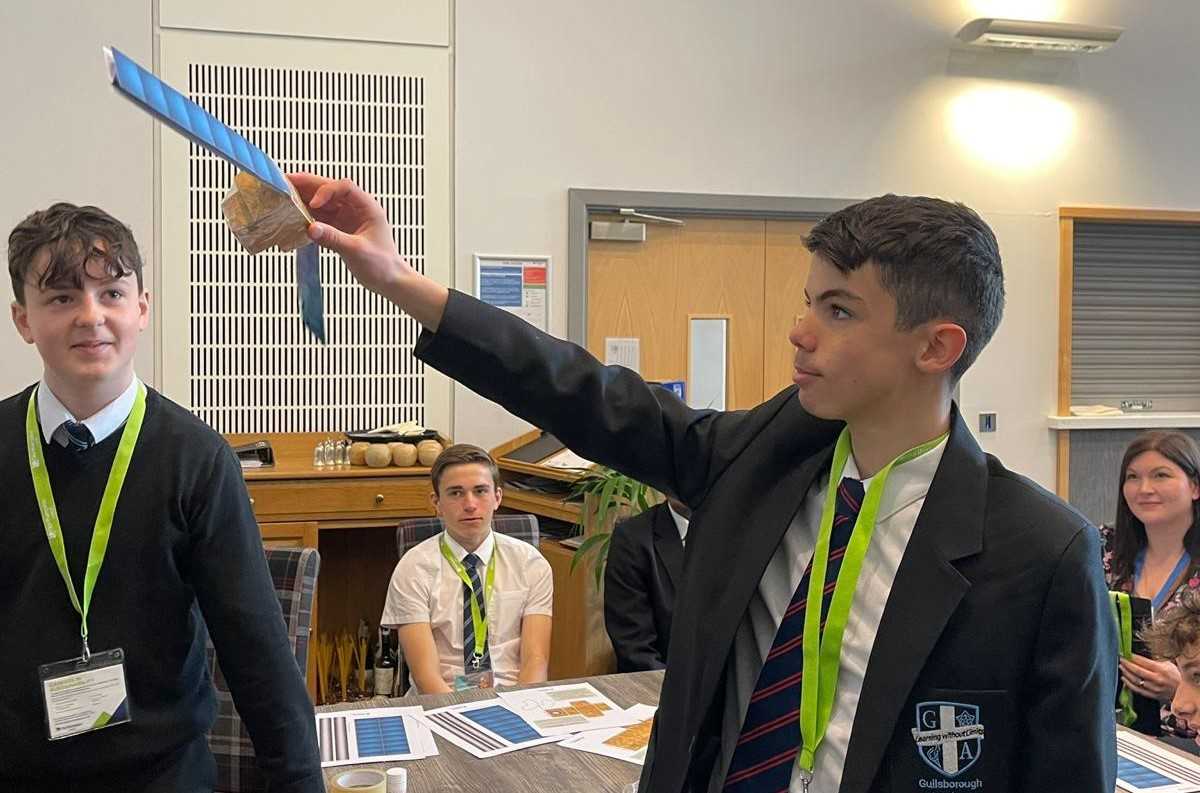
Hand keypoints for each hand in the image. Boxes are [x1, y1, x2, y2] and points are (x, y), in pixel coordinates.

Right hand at [286, 173, 447, 327]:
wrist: (389, 281)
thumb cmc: (383, 265)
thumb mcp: (357, 251)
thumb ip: (334, 239)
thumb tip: (311, 229)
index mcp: (368, 208)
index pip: (345, 188)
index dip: (326, 191)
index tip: (313, 204)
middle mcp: (356, 209)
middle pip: (330, 190)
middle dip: (309, 186)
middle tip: (287, 182)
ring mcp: (347, 219)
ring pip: (323, 203)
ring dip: (304, 200)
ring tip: (285, 196)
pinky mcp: (339, 230)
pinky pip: (320, 218)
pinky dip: (307, 217)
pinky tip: (293, 217)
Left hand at [1121, 654, 1180, 702]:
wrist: (1182, 692)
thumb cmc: (1175, 676)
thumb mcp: (1168, 665)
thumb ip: (1155, 661)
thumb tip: (1139, 656)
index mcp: (1161, 670)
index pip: (1143, 662)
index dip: (1132, 657)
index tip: (1125, 653)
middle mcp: (1157, 679)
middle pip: (1137, 670)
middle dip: (1127, 664)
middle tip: (1121, 659)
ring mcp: (1154, 688)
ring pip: (1136, 680)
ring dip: (1126, 673)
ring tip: (1121, 667)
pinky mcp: (1152, 695)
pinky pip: (1137, 690)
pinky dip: (1129, 684)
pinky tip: (1124, 678)